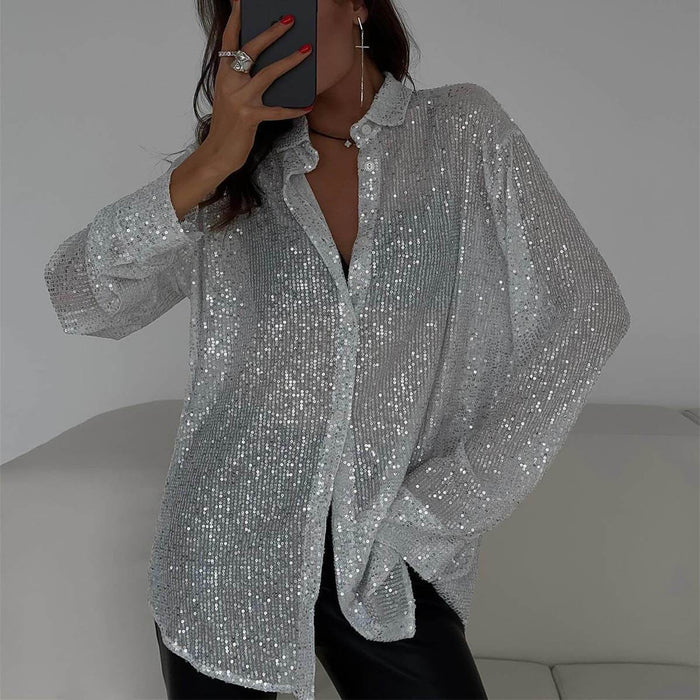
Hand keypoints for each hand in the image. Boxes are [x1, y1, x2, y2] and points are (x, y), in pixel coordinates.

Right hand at [201, 0, 314, 176]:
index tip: (242, 2)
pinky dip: (293, 108)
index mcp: (224, 74)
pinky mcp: (250, 117)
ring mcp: (240, 100)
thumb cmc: (228, 125)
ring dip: (289, 61)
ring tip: (306, 50)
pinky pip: (277, 110)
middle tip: (289, 20)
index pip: (230, 41)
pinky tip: (307, 105)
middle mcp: (230, 83)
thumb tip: (266, 64)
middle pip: (251, 50)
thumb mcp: (231, 97)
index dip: (237, 20)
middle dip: (271, 33)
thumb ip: (242, 79)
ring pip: (268, 74)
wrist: (218, 152)